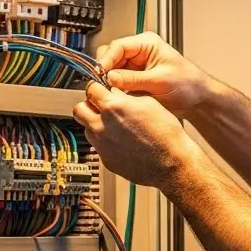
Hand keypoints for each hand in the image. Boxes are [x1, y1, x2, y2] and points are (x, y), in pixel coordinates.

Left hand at [73, 82, 201, 187]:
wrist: (171, 163)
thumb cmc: (165, 134)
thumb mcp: (148, 103)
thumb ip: (125, 96)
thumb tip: (115, 93)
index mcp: (112, 108)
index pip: (90, 89)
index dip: (97, 87)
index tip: (100, 89)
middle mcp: (102, 126)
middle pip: (79, 109)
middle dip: (89, 105)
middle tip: (100, 106)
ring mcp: (102, 145)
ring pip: (87, 128)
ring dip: (95, 123)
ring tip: (114, 125)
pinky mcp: (106, 160)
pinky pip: (98, 145)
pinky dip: (106, 141)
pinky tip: (122, 141)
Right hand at [96, 32, 212, 115]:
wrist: (198, 99)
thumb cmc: (188, 84)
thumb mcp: (160, 80)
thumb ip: (134, 79)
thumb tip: (110, 77)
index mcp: (146, 43)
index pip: (118, 46)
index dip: (106, 60)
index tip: (101, 74)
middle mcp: (139, 52)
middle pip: (111, 56)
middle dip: (106, 70)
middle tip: (103, 85)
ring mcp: (135, 66)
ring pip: (111, 70)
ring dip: (109, 81)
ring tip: (110, 93)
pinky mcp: (134, 79)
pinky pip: (117, 82)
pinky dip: (114, 89)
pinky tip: (116, 97)